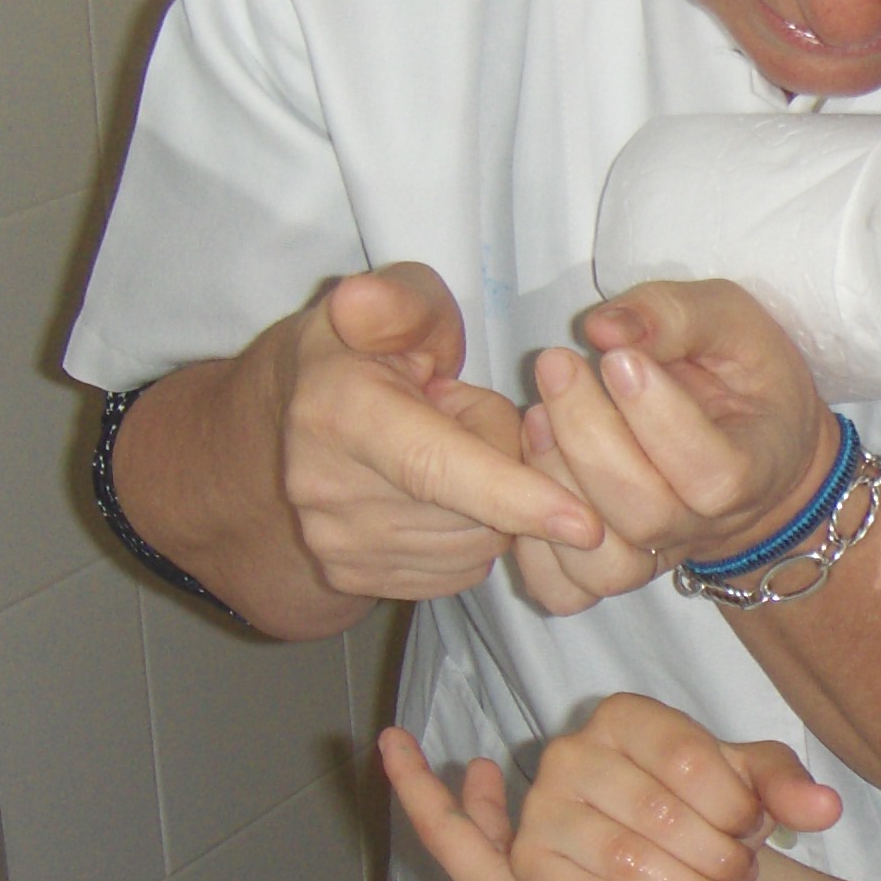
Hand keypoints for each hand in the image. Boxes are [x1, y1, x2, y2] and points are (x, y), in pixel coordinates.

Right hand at [280, 265, 601, 599]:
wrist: (294, 420)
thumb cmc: (367, 352)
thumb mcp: (392, 305)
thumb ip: (399, 301)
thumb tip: (365, 303)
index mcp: (338, 412)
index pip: (437, 467)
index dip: (515, 496)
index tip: (586, 525)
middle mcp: (326, 489)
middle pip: (477, 512)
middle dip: (508, 470)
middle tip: (468, 422)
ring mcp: (337, 544)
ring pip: (477, 546)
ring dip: (491, 507)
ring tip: (449, 454)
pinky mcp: (353, 579)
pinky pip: (458, 571)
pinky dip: (470, 536)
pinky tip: (440, 498)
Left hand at [377, 728, 687, 880]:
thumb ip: (605, 855)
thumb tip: (614, 807)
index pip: (446, 831)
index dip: (416, 784)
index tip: (391, 744)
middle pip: (481, 849)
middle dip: (477, 804)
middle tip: (476, 763)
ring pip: (524, 870)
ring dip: (527, 831)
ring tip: (536, 800)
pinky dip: (569, 866)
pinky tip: (596, 860)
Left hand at [509, 281, 836, 604]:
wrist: (755, 450)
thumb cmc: (744, 378)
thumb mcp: (732, 323)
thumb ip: (674, 316)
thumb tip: (603, 329)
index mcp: (756, 469)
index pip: (713, 473)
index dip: (660, 420)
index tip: (617, 358)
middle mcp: (706, 526)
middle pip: (646, 511)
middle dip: (589, 434)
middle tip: (557, 364)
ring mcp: (658, 555)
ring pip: (604, 560)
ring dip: (557, 484)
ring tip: (536, 415)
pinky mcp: (614, 568)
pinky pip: (568, 591)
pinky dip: (533, 551)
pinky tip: (524, 475)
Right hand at [515, 695, 844, 880]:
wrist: (655, 844)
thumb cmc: (702, 800)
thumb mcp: (749, 783)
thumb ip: (788, 786)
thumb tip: (825, 808)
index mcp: (623, 716)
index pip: (689, 761)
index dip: (735, 805)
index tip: (756, 829)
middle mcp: (570, 752)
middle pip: (658, 814)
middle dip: (717, 856)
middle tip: (745, 878)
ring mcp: (542, 808)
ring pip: (626, 860)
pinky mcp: (530, 863)